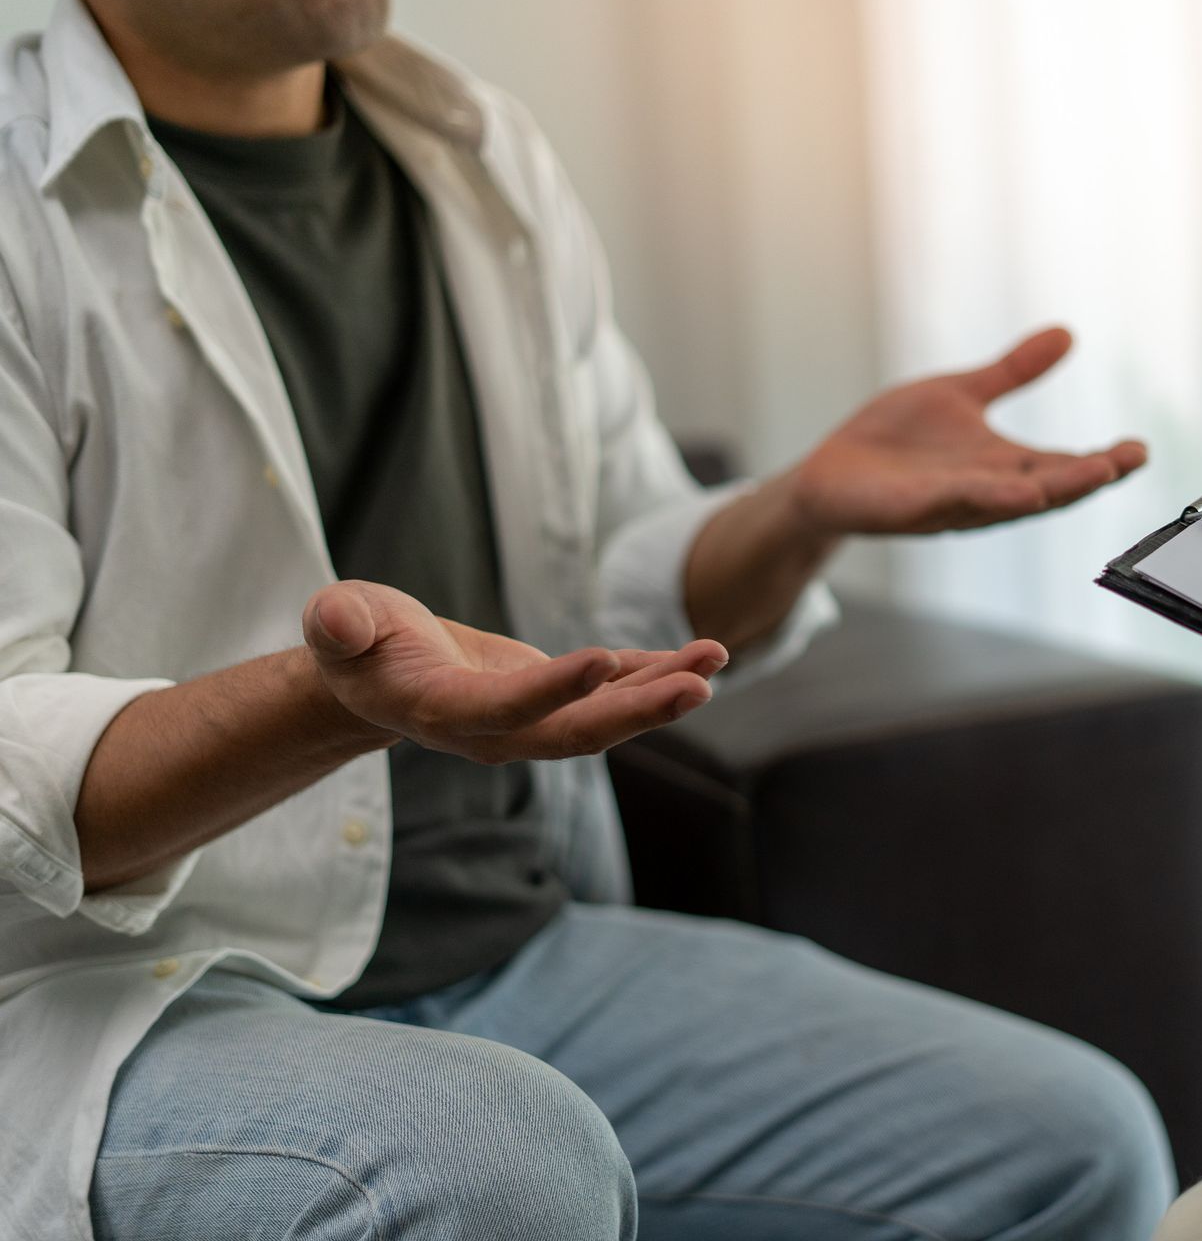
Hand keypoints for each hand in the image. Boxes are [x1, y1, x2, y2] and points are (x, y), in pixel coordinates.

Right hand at [302, 581, 726, 762]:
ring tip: (714, 660)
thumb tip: (337, 619)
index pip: (507, 708)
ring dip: (663, 693)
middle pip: (575, 732)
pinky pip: (616, 693)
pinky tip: (705, 657)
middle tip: (698, 687)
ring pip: (606, 717)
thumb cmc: (356, 643)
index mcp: (444, 712)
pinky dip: (660, 675)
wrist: (381, 674)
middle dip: (639, 712)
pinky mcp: (557, 699)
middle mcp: (498, 731)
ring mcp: (533, 721)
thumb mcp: (337, 624)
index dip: (554, 690)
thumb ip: (339, 624)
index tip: (605, 661)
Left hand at [783, 327, 1147, 534]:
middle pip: (1048, 487)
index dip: (1101, 461)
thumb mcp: (961, 393)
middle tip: (1127, 462)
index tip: (1139, 450)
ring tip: (1092, 476)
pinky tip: (1021, 491)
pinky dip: (990, 498)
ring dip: (1052, 491)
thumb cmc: (896, 442)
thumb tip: (1066, 334)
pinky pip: (956, 502)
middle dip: (1088, 476)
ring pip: (1009, 500)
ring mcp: (951, 503)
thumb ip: (1012, 371)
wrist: (831, 473)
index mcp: (1003, 466)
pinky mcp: (913, 507)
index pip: (1062, 465)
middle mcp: (986, 490)